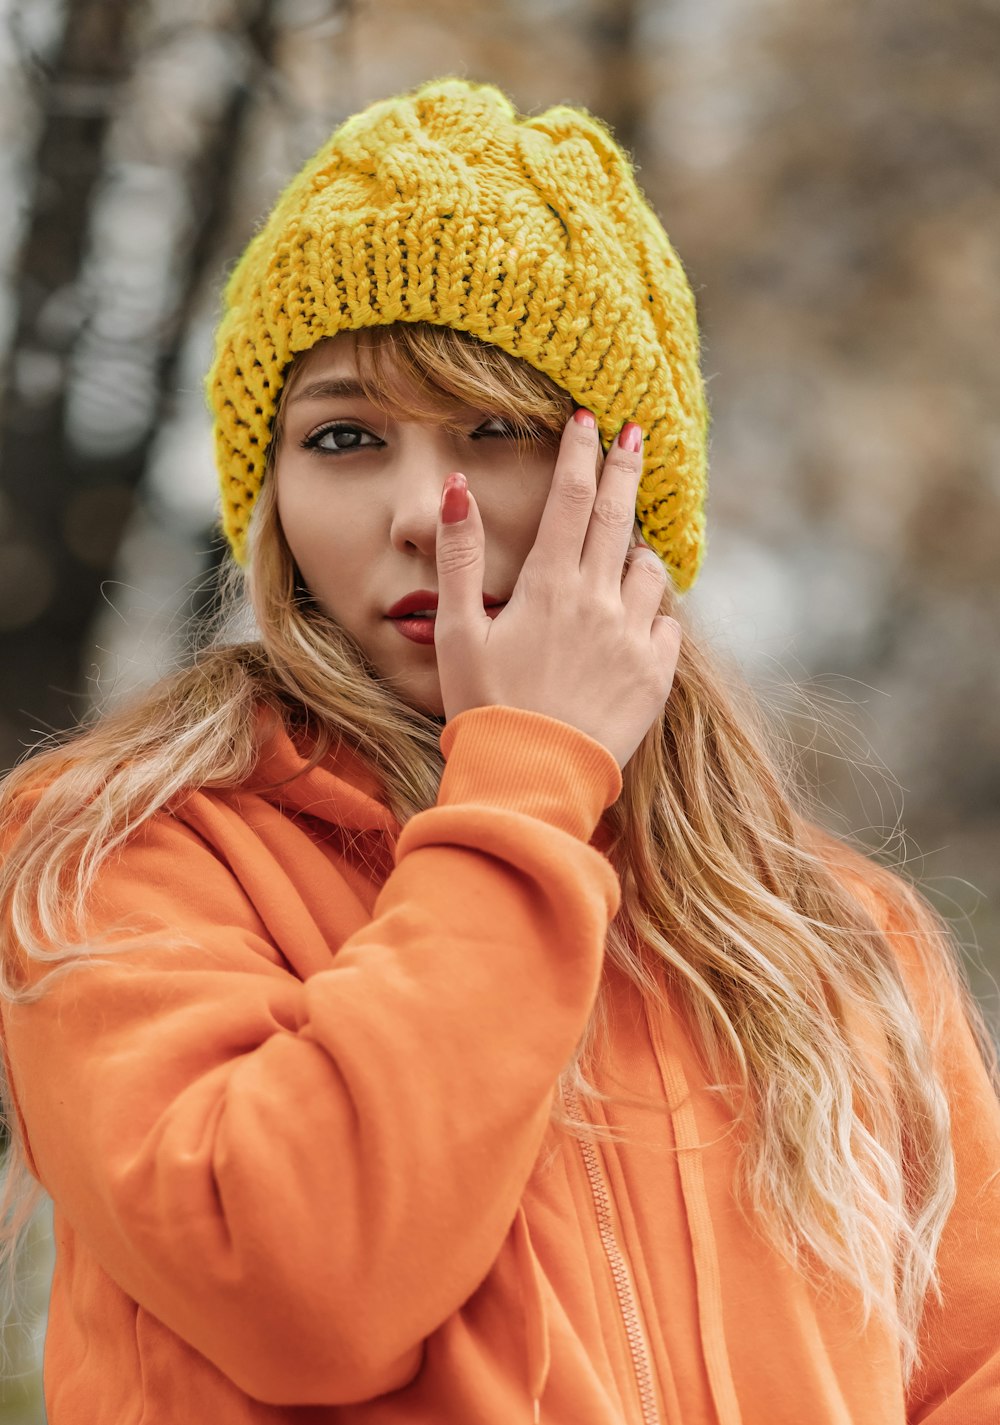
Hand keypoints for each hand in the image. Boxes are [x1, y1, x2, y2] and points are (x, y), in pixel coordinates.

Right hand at [433, 411, 681, 769]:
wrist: (531, 779)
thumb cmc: (484, 707)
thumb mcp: (455, 631)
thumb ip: (458, 557)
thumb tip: (459, 489)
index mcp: (549, 586)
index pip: (572, 498)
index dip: (581, 453)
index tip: (588, 421)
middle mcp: (599, 602)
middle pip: (619, 516)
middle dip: (626, 468)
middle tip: (635, 435)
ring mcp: (634, 638)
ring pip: (650, 570)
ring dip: (637, 552)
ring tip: (623, 555)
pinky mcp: (656, 676)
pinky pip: (668, 624)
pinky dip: (654, 613)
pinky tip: (636, 621)